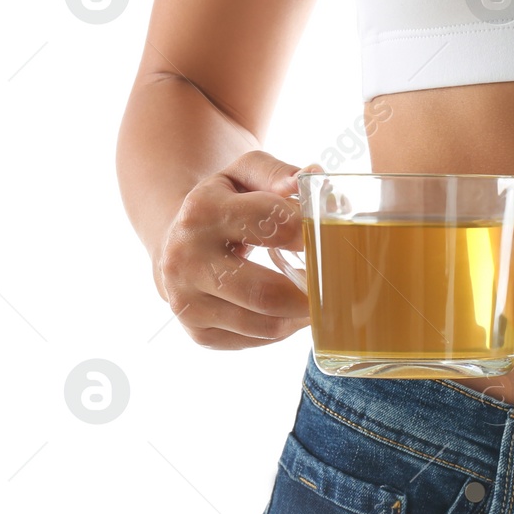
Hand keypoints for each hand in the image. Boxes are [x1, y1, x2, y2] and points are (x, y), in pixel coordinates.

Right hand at [153, 150, 323, 350]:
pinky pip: (256, 340)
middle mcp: (186, 259)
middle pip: (267, 292)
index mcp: (202, 211)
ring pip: (265, 324)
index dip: (313, 233)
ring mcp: (187, 301)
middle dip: (311, 291)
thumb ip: (277, 172)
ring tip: (318, 296)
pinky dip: (284, 328)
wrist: (176, 240)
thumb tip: (312, 178)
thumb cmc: (226, 204)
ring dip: (303, 314)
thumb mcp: (244, 174)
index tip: (332, 236)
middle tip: (337, 282)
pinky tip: (290, 309)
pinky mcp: (197, 332)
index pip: (276, 226)